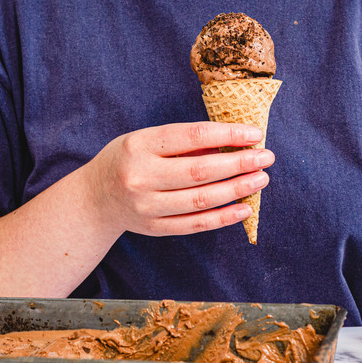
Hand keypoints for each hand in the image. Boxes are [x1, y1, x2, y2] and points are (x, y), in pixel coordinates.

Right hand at [85, 122, 274, 236]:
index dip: (227, 134)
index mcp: (139, 145)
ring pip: (202, 200)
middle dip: (239, 163)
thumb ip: (183, 143)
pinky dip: (223, 217)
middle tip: (266, 158)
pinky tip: (245, 208)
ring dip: (237, 189)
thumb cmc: (128, 160)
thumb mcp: (146, 140)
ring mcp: (147, 206)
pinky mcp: (155, 228)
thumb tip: (233, 143)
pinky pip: (195, 224)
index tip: (255, 134)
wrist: (95, 199)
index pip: (192, 136)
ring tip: (261, 179)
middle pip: (200, 170)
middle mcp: (141, 177)